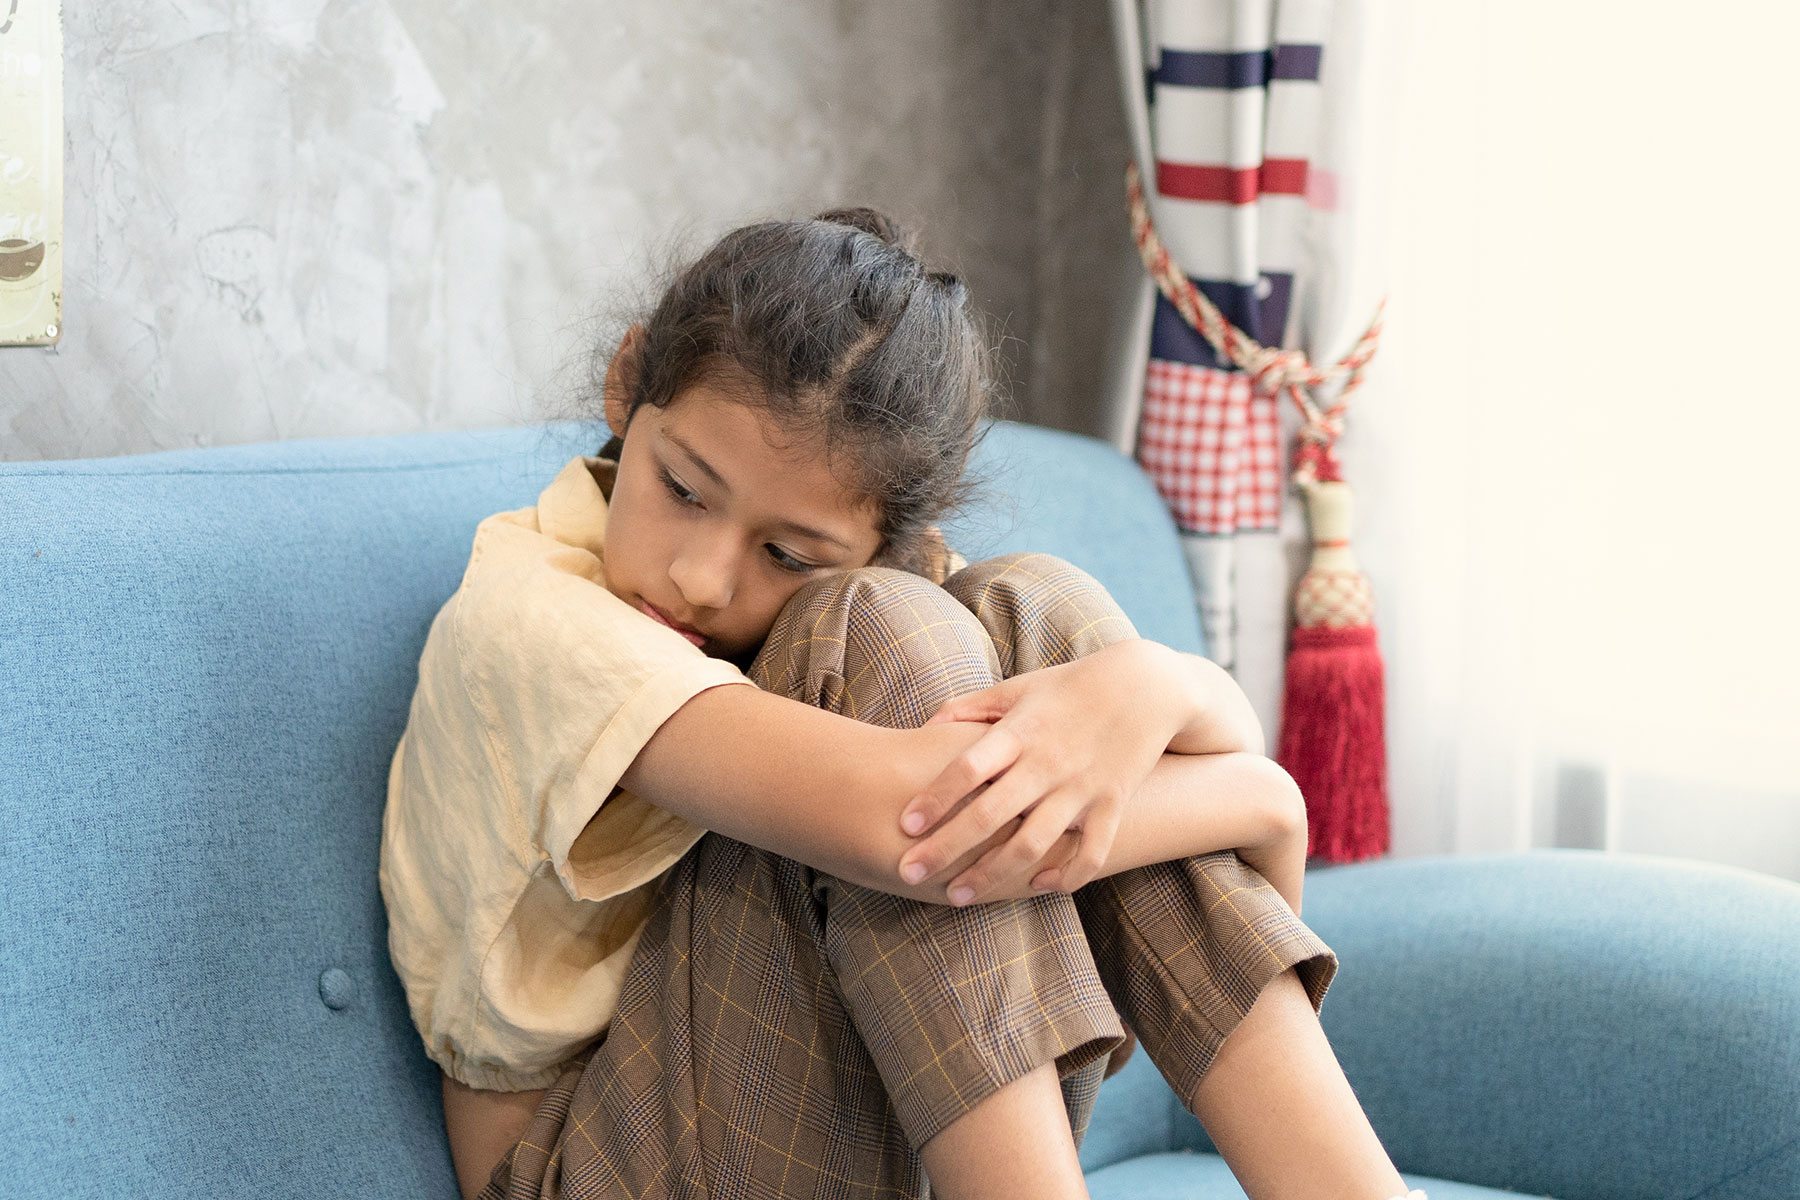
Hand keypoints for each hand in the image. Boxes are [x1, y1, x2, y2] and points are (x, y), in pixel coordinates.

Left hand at [896, 639, 1187, 903]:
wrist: (1148, 685)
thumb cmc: (1072, 686)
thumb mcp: (1021, 687)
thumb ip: (971, 706)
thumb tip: (926, 725)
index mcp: (1021, 731)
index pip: (968, 769)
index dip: (935, 798)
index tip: (904, 824)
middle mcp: (1048, 763)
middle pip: (990, 815)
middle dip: (946, 848)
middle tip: (909, 872)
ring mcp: (1082, 788)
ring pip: (1032, 844)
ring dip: (992, 874)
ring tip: (956, 895)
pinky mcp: (1112, 805)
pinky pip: (1091, 853)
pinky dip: (1065, 876)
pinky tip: (1036, 885)